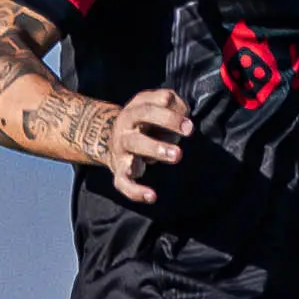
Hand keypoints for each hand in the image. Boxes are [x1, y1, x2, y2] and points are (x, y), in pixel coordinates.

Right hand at [106, 87, 192, 202]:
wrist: (109, 142)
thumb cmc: (144, 125)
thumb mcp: (156, 110)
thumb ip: (173, 107)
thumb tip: (185, 117)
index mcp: (136, 108)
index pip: (153, 101)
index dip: (171, 109)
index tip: (189, 119)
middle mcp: (126, 124)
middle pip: (143, 114)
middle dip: (167, 120)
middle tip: (189, 130)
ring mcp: (121, 147)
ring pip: (135, 144)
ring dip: (156, 148)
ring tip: (177, 155)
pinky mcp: (119, 170)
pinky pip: (124, 181)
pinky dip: (135, 191)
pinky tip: (151, 196)